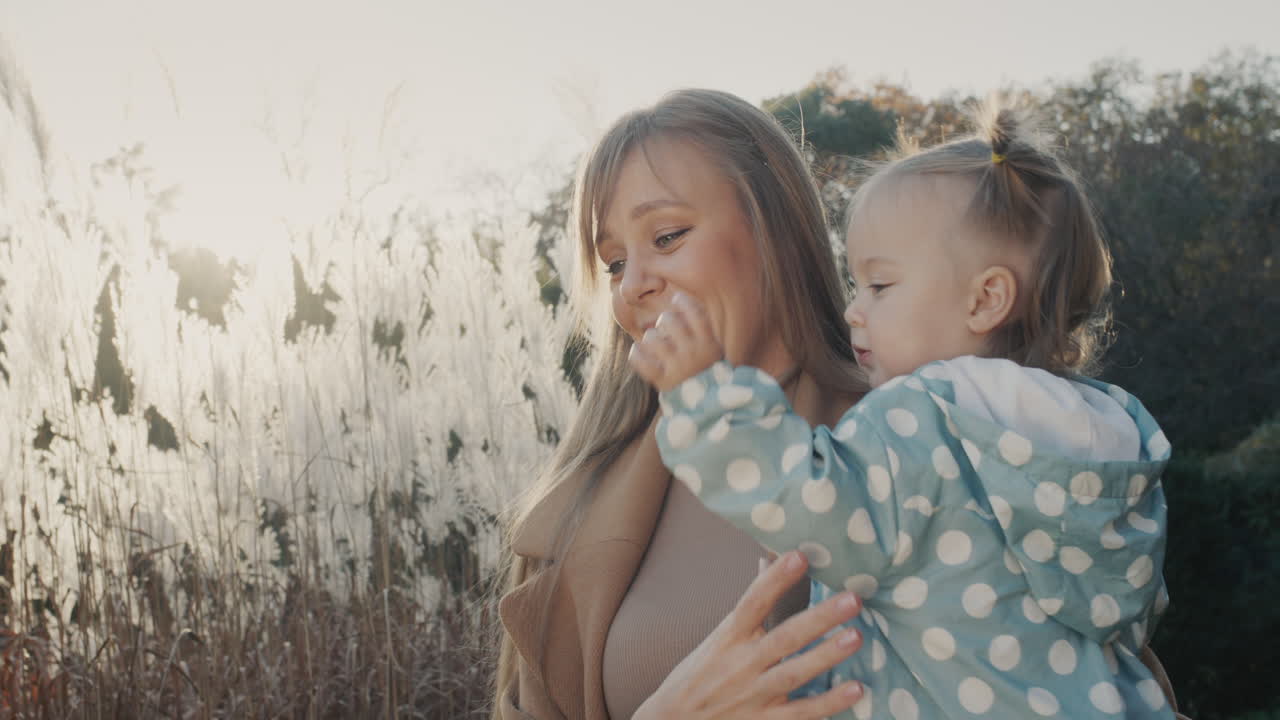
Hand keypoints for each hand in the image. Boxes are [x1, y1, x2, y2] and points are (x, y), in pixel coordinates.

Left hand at [629, 291, 723, 391]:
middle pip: (668, 319)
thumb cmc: (707, 371)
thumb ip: (701, 327)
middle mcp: (692, 353)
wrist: (708, 406)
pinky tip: (639, 352)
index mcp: (708, 343)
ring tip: (655, 345)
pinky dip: (635, 353)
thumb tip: (678, 299)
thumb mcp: (714, 349)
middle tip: (666, 329)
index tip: (676, 300)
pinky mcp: (662, 381)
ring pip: (651, 337)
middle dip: (664, 320)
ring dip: (650, 338)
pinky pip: (639, 360)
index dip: (682, 301)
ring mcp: (676, 367)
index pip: (694, 311)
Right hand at [633, 551, 864, 719]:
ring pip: (794, 674)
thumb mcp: (716, 638)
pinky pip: (800, 714)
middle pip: (784, 637)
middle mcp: (741, 664)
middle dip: (819, 618)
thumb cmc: (697, 676)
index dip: (775, 580)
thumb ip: (748, 605)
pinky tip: (855, 689)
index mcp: (728, 638)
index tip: (800, 557)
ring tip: (856, 637)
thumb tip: (767, 561)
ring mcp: (754, 695)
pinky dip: (828, 703)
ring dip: (826, 656)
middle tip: (852, 599)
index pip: (753, 602)